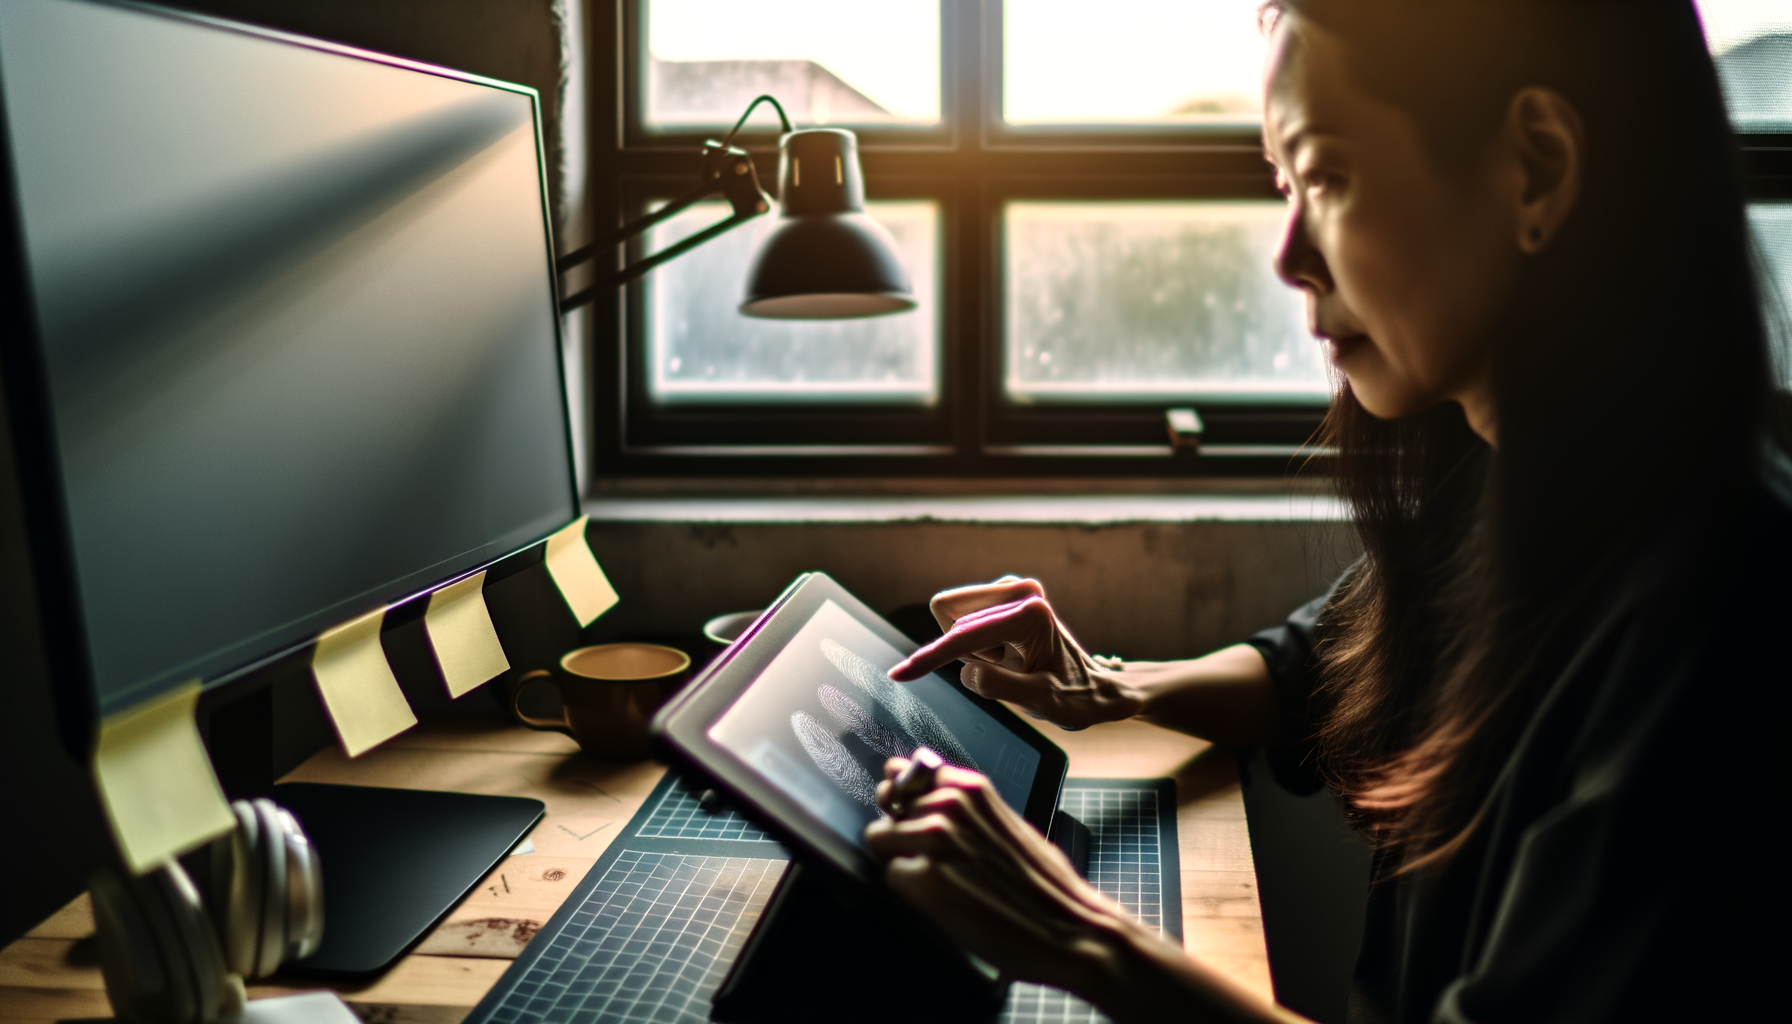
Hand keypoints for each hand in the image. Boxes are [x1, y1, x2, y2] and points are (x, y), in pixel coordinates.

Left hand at [864, 757, 1142, 994]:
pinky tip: (943, 901)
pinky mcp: (924, 879)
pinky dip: (909, 892)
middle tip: (930, 855)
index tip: (908, 809)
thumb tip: (924, 797)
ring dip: (901, 859)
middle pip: (887, 804)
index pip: (904, 770)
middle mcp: (949, 804)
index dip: (904, 795)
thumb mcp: (1007, 821)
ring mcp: (934, 839)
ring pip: (880, 838)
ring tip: (941, 880)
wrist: (1070, 928)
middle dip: (901, 827)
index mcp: (971, 787)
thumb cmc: (1046, 884)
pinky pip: (890, 877)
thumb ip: (966, 806)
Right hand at [887, 576, 1141, 729]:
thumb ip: (1001, 687)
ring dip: (969, 647)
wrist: (1093, 687)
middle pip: (951, 616)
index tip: (900, 675)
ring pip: (952, 615)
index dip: (929, 657)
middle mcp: (1020, 590)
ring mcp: (1012, 588)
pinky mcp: (1004, 594)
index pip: (963, 634)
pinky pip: (963, 616)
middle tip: (1002, 669)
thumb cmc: (1071, 697)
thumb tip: (968, 673)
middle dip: (964, 652)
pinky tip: (1005, 654)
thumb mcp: (1040, 702)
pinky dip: (975, 641)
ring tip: (1006, 662)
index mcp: (1030, 612)